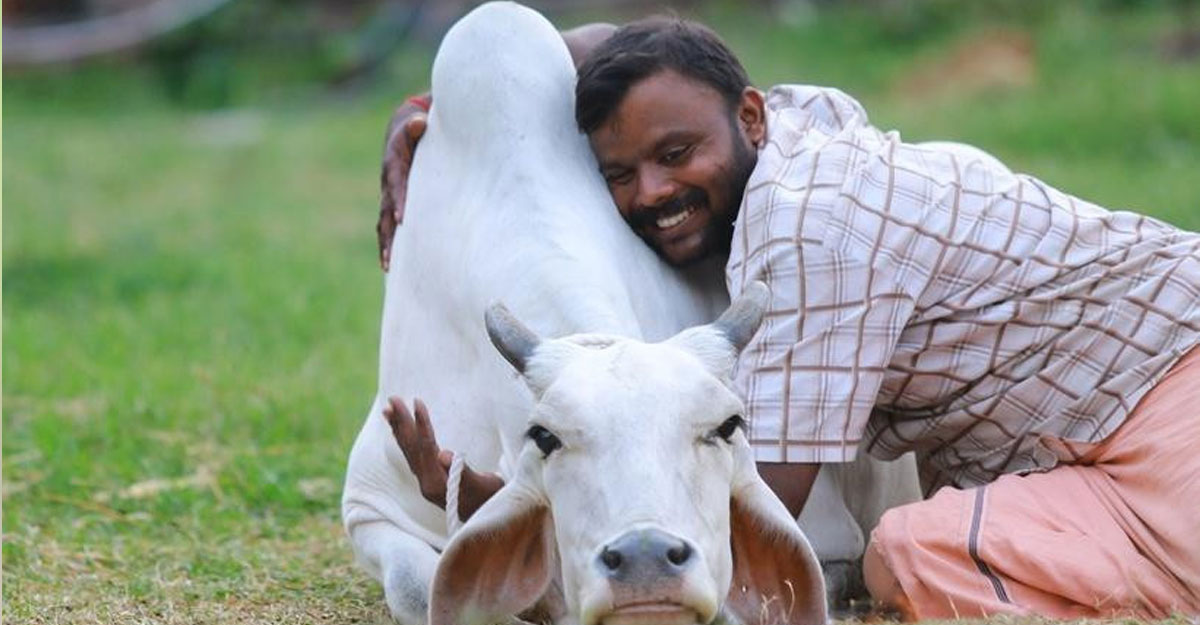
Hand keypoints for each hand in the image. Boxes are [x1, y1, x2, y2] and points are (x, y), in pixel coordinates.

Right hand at [378, 105, 427, 270]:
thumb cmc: (414, 129)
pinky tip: (392, 265)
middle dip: (388, 233)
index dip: (398, 201)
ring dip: (385, 245)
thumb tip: (421, 122)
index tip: (402, 218)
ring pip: (383, 224)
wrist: (402, 132)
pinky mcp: (392, 204)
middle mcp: (387, 184)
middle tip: (392, 255)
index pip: (396, 186)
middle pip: (384, 212)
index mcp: (393, 166)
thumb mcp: (414, 123)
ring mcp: (387, 196)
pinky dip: (388, 244)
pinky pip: (387, 226)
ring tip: (388, 267)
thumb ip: (416, 125)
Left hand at [383, 396, 504, 520]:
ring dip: (398, 428)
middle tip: (392, 399)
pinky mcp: (429, 478)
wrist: (489, 522)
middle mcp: (426, 483)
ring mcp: (425, 481)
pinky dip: (405, 438)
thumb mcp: (483, 486)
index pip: (426, 448)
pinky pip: (413, 454)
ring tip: (387, 409)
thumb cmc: (491, 501)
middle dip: (402, 422)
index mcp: (437, 484)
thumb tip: (444, 455)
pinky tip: (399, 428)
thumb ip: (462, 472)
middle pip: (411, 448)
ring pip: (409, 450)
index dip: (422, 424)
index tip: (418, 402)